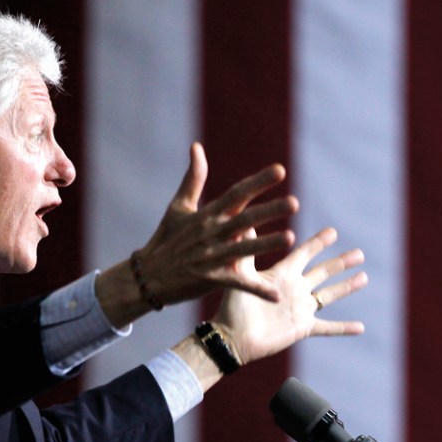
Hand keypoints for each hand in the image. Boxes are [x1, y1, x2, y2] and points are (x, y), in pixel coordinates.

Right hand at [134, 142, 297, 304]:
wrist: (147, 275)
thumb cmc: (166, 238)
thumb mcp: (179, 206)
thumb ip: (194, 178)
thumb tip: (197, 146)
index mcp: (207, 214)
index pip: (235, 194)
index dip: (257, 182)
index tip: (280, 170)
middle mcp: (210, 233)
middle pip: (244, 219)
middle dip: (268, 211)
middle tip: (294, 202)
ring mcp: (209, 256)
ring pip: (242, 249)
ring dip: (265, 244)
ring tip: (289, 238)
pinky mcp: (208, 279)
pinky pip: (235, 284)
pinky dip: (255, 289)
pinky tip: (276, 294)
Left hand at [214, 227, 367, 364]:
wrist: (232, 338)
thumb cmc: (232, 306)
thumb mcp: (240, 276)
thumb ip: (246, 251)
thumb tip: (244, 223)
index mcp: (281, 275)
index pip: (304, 254)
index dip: (318, 243)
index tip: (333, 232)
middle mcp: (294, 289)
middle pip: (323, 272)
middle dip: (340, 262)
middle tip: (359, 253)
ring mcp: (300, 309)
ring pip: (329, 295)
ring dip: (347, 287)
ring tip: (364, 277)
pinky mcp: (302, 328)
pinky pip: (328, 328)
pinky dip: (344, 328)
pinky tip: (361, 327)